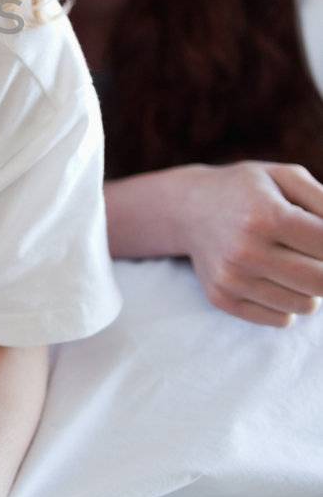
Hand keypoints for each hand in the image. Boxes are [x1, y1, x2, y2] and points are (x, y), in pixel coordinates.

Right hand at [180, 161, 322, 327]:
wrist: (187, 208)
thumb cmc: (248, 190)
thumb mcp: (286, 177)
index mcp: (265, 215)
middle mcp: (246, 250)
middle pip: (321, 283)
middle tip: (315, 255)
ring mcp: (232, 278)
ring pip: (305, 305)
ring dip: (310, 288)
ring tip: (292, 261)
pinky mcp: (223, 299)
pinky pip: (281, 319)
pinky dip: (287, 302)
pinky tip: (272, 277)